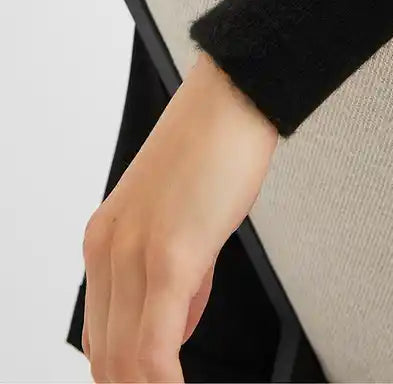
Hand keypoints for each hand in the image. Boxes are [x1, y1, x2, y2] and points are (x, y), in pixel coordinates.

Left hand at [81, 50, 279, 381]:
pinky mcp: (169, 256)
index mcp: (106, 240)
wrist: (236, 93)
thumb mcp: (183, 217)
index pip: (100, 336)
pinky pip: (153, 346)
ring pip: (124, 359)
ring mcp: (134, 253)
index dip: (124, 374)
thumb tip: (178, 322)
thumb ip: (177, 274)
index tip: (152, 383)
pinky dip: (164, 381)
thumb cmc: (216, 144)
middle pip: (106, 355)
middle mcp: (108, 248)